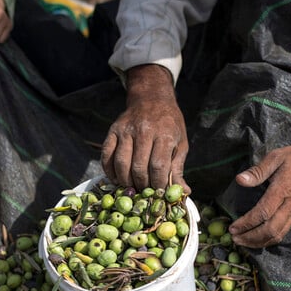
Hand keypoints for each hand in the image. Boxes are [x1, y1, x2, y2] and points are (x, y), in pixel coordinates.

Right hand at [101, 64, 190, 192]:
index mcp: (165, 134)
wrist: (152, 99)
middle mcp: (144, 130)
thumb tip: (183, 192)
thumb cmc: (169, 125)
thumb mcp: (180, 144)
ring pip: (121, 163)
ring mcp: (126, 130)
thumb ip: (178, 168)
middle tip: (144, 191)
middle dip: (141, 185)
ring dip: (125, 180)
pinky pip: (107, 155)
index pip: (158, 166)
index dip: (157, 184)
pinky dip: (109, 170)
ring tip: (132, 187)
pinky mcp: (113, 130)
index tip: (158, 192)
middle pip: (139, 167)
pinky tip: (116, 178)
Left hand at [228, 101, 290, 247]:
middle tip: (234, 238)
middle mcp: (290, 206)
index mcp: (283, 190)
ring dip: (258, 242)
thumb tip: (240, 180)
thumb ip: (258, 171)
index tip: (233, 227)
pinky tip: (257, 240)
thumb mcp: (275, 157)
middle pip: (270, 230)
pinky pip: (282, 233)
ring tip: (242, 242)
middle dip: (250, 237)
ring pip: (277, 235)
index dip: (247, 223)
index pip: (263, 212)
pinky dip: (268, 240)